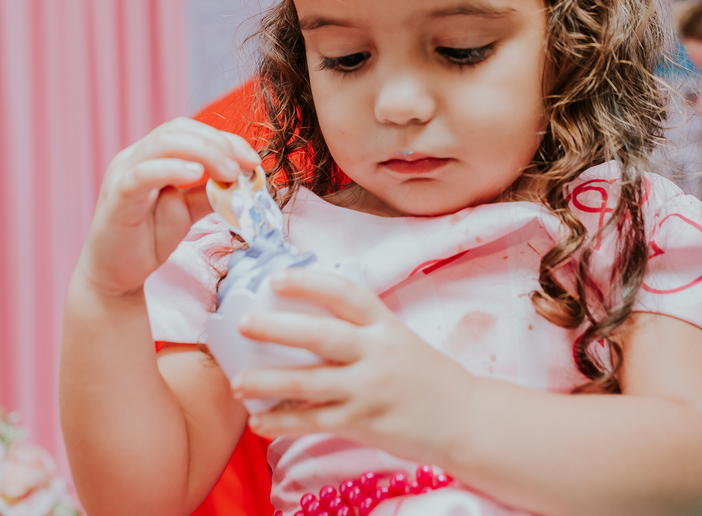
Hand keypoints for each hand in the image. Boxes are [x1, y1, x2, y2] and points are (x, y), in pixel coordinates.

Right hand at [77, 117, 261, 297]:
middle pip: (178, 130)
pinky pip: (143, 174)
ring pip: (162, 143)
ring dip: (203, 152)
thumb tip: (244, 178)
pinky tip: (195, 174)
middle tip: (244, 167)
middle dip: (218, 143)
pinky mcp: (116, 196)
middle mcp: (134, 157)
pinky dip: (171, 168)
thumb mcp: (189, 209)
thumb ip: (211, 191)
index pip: (190, 130)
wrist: (116, 276)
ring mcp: (122, 173)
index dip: (225, 139)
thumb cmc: (148, 238)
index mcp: (151, 156)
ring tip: (227, 172)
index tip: (253, 160)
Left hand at [231, 269, 476, 463]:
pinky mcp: (364, 422)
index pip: (345, 294)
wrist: (464, 419)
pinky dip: (283, 423)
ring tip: (237, 384)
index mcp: (386, 325)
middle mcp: (377, 352)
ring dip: (268, 383)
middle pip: (320, 335)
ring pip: (309, 382)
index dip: (310, 283)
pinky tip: (260, 422)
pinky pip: (314, 422)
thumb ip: (361, 331)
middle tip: (244, 325)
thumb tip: (306, 319)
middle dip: (277, 329)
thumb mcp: (399, 340)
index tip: (277, 278)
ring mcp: (370, 389)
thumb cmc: (425, 376)